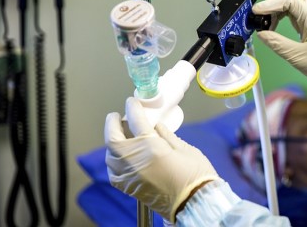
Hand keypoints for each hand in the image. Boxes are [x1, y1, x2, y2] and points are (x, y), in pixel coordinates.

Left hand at [104, 97, 218, 221]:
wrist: (195, 203)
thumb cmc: (196, 175)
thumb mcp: (185, 149)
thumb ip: (167, 136)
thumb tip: (156, 127)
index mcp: (152, 148)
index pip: (136, 121)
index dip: (133, 108)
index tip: (132, 102)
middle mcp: (136, 161)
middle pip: (113, 139)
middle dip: (112, 124)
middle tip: (116, 116)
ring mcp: (130, 176)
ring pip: (110, 156)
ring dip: (113, 143)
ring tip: (121, 136)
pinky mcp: (130, 188)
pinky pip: (113, 172)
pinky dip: (114, 162)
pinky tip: (122, 157)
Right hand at [252, 0, 306, 89]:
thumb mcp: (297, 57)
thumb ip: (277, 44)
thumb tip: (260, 33)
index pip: (291, 0)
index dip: (271, 3)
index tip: (256, 12)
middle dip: (274, 0)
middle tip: (262, 16)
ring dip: (276, 5)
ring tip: (267, 22)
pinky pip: (294, 6)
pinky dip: (281, 11)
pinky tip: (274, 24)